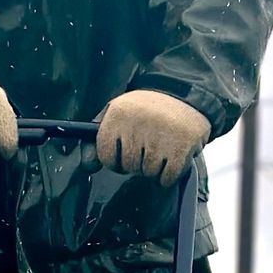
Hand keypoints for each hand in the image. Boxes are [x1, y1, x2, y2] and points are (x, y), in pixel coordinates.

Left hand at [95, 91, 211, 186]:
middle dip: (137, 162)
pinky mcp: (180, 149)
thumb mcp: (117, 115)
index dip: (115, 159)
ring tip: (161, 147)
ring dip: (154, 167)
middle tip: (147, 146)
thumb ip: (97, 141)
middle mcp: (137, 126)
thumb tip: (88, 167)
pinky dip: (169, 174)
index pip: (106, 156)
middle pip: (128, 167)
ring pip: (148, 173)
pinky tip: (172, 157)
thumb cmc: (145, 109)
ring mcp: (159, 138)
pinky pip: (167, 178)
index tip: (124, 152)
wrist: (183, 94)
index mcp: (118, 115)